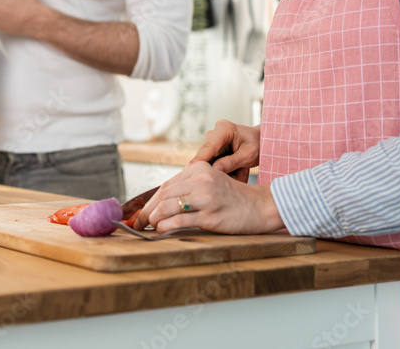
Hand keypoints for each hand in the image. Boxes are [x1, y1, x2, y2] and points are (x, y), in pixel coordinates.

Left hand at [133, 161, 282, 234]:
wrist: (262, 207)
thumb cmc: (234, 198)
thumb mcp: (210, 183)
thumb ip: (189, 188)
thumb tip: (159, 203)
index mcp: (199, 169)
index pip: (166, 185)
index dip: (148, 200)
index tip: (139, 212)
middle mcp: (201, 180)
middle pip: (163, 195)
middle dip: (146, 211)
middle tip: (136, 223)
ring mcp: (206, 198)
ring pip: (167, 207)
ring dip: (152, 219)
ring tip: (147, 228)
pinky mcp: (211, 216)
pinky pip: (180, 221)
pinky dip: (165, 227)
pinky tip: (160, 231)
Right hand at [192, 119, 259, 182]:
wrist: (261, 141)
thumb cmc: (258, 145)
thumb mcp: (248, 155)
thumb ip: (231, 162)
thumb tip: (215, 169)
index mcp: (224, 128)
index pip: (209, 146)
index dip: (199, 159)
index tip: (190, 170)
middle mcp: (215, 132)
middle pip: (205, 154)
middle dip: (213, 168)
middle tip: (232, 178)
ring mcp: (212, 139)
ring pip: (207, 159)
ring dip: (218, 169)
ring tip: (239, 173)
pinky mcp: (212, 147)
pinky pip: (210, 160)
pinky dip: (220, 168)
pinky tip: (234, 170)